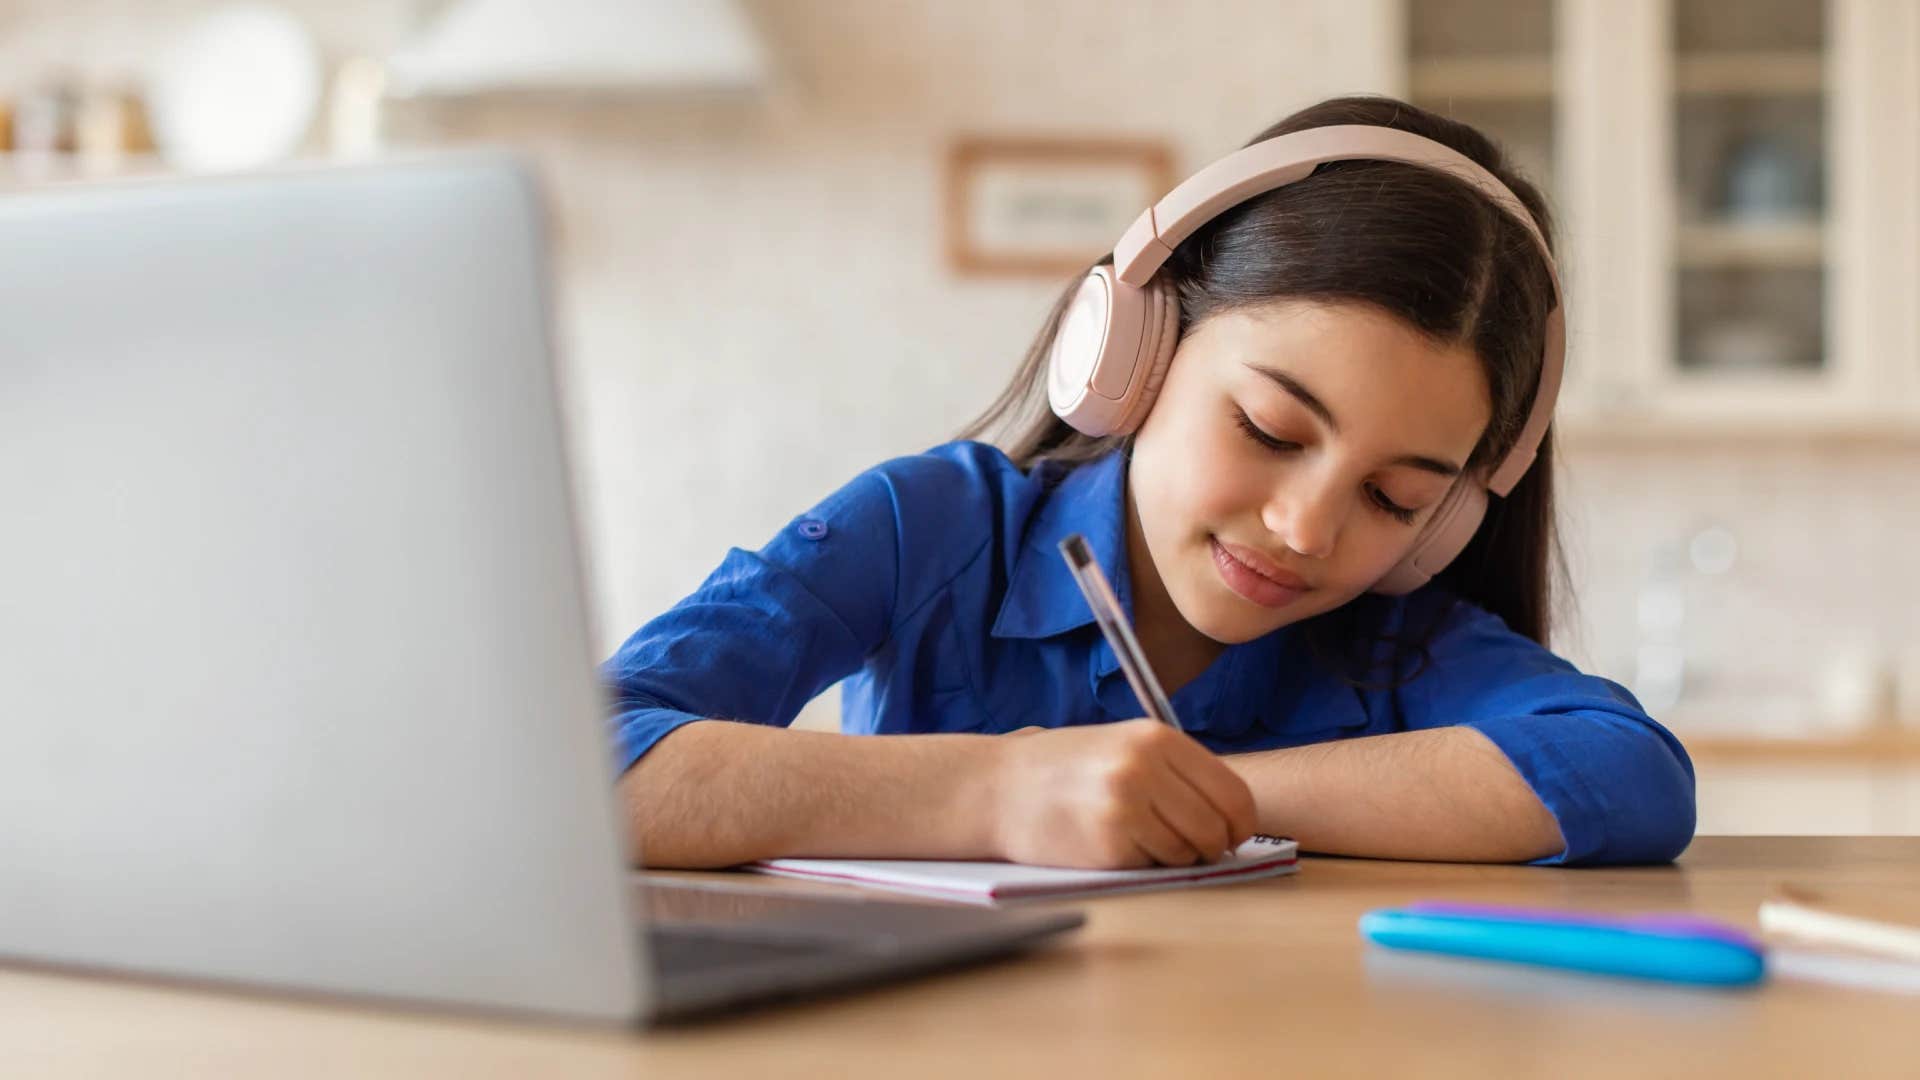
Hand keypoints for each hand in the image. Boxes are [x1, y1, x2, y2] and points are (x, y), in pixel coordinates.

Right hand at [989, 719, 1256, 868]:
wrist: (997, 788)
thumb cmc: (1064, 768)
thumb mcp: (1123, 746)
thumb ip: (1175, 770)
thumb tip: (1233, 815)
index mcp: (1156, 738)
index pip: (1233, 794)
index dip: (1239, 824)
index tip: (1230, 835)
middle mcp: (1145, 768)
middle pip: (1215, 828)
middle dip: (1210, 846)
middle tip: (1193, 848)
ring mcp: (1126, 808)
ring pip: (1186, 852)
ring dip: (1174, 857)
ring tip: (1140, 839)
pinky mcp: (1108, 846)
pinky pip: (1151, 868)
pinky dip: (1142, 865)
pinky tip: (1114, 846)